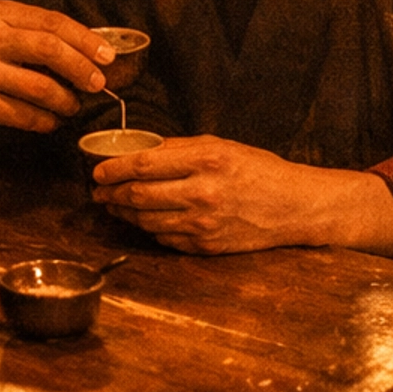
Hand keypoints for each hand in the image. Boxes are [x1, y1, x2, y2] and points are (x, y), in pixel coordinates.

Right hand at [0, 3, 116, 137]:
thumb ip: (31, 32)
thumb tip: (87, 49)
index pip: (51, 22)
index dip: (85, 40)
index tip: (107, 55)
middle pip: (49, 49)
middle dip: (81, 68)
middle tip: (97, 83)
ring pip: (40, 87)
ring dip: (65, 100)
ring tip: (72, 105)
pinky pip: (22, 115)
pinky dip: (44, 121)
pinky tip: (50, 121)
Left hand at [90, 135, 392, 259]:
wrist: (294, 207)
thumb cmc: (258, 170)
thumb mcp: (221, 146)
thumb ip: (180, 149)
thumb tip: (140, 152)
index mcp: (206, 161)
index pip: (144, 165)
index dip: (114, 169)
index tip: (98, 170)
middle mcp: (203, 193)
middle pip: (139, 195)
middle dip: (111, 193)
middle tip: (98, 190)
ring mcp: (203, 224)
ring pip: (147, 220)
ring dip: (124, 213)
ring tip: (113, 204)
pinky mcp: (205, 245)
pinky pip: (164, 238)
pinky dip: (148, 228)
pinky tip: (142, 220)